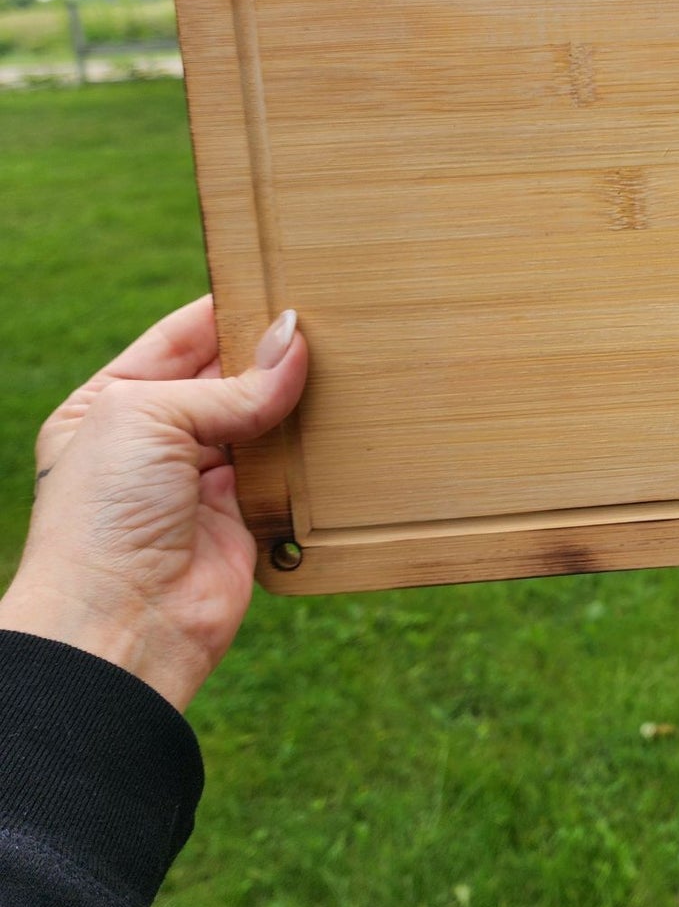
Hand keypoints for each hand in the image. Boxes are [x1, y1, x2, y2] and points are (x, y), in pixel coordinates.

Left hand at [0, 295, 307, 710]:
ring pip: (264, 419)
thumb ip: (233, 385)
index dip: (228, 310)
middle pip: (229, 376)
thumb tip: (295, 342)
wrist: (120, 624)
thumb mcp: (150, 418)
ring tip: (347, 357)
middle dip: (271, 352)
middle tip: (329, 316)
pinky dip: (313, 448)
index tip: (282, 282)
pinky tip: (344, 417)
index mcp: (113, 403)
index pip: (181, 337)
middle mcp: (158, 439)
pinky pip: (290, 468)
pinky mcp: (247, 514)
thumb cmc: (104, 514)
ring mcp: (203, 478)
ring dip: (297, 398)